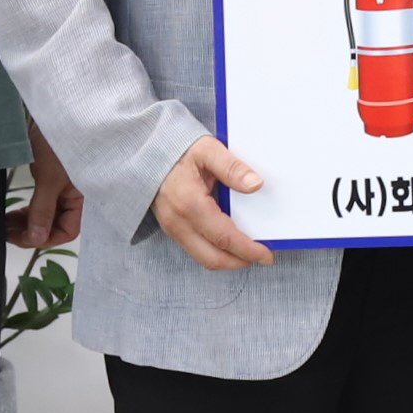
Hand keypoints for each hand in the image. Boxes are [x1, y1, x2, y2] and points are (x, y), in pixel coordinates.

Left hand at [12, 135, 84, 248]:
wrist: (58, 108)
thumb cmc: (61, 141)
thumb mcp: (49, 178)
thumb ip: (42, 210)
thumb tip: (36, 238)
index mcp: (83, 197)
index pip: (67, 231)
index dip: (43, 238)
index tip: (18, 237)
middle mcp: (75, 194)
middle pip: (55, 224)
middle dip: (31, 230)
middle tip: (6, 231)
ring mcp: (63, 185)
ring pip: (46, 212)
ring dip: (26, 220)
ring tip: (5, 222)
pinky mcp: (52, 175)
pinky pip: (41, 199)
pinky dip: (27, 206)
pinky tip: (13, 209)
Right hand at [151, 137, 275, 269]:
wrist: (146, 155)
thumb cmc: (177, 151)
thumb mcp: (207, 149)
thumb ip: (232, 167)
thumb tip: (255, 184)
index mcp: (190, 204)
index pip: (224, 238)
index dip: (248, 250)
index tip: (266, 254)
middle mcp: (178, 223)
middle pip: (213, 258)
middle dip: (240, 262)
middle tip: (262, 257)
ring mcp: (172, 229)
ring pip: (203, 258)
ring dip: (228, 260)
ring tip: (249, 252)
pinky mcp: (172, 229)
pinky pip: (196, 250)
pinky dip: (216, 252)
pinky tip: (230, 242)